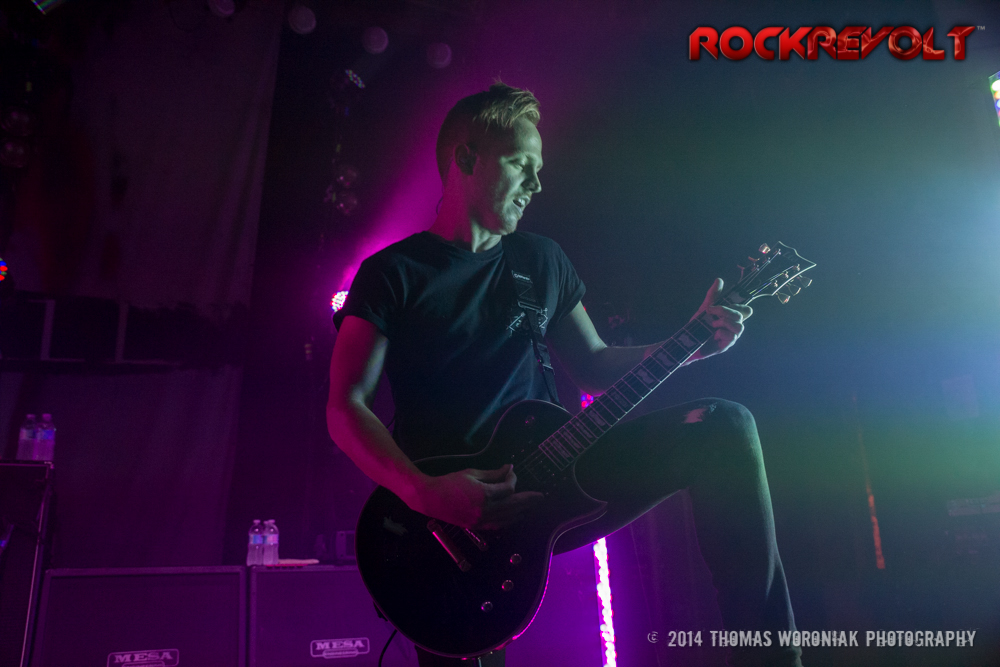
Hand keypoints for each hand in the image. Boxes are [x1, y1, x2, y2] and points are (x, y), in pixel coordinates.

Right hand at [408, 464, 543, 529]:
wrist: (431, 499)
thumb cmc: (450, 482)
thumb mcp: (472, 474)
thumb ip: (493, 474)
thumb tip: (509, 468)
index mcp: (485, 495)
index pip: (509, 489)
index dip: (513, 479)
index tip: (511, 471)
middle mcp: (486, 510)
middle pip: (514, 506)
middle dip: (528, 500)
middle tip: (540, 497)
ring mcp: (482, 521)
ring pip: (508, 518)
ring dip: (521, 512)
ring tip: (531, 507)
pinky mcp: (477, 526)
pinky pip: (498, 525)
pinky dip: (508, 520)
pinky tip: (515, 517)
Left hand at [686, 278, 751, 362]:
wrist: (687, 341)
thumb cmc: (698, 325)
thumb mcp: (705, 308)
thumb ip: (713, 295)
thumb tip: (719, 280)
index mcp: (731, 317)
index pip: (746, 310)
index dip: (739, 304)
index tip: (720, 305)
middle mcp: (733, 327)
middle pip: (743, 314)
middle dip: (725, 310)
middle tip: (711, 311)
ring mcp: (731, 337)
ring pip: (739, 326)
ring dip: (724, 322)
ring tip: (712, 324)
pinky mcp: (725, 346)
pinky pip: (731, 337)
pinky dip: (721, 333)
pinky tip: (713, 334)